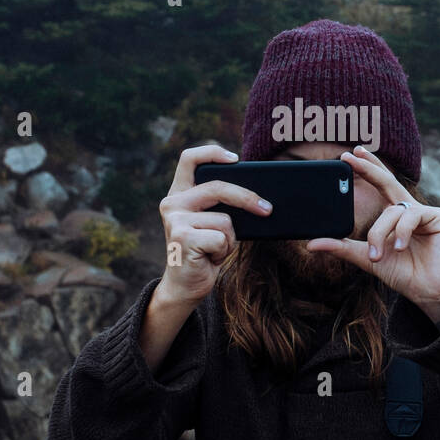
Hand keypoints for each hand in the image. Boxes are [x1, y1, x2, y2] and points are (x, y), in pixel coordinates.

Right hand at [157, 144, 271, 302]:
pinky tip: (209, 258)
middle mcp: (172, 203)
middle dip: (247, 198)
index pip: (189, 159)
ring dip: (229, 239)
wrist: (185, 286)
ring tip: (215, 249)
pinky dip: (223, 251)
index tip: (235, 158)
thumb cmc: (205, 252)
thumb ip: (221, 205)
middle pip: (218, 187)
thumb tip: (259, 197)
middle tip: (267, 208)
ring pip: (225, 219)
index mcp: (179, 194)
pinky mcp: (182, 238)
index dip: (212, 152)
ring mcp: (175, 220)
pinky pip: (221, 238)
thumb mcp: (212, 223)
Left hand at [306, 146, 439, 319]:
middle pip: (387, 182)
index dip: (368, 168)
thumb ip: (342, 248)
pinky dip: (401, 231)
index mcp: (396, 215)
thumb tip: (311, 244)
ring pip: (393, 210)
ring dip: (381, 232)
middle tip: (351, 156)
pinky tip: (399, 248)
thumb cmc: (403, 274)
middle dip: (369, 168)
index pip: (380, 185)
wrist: (428, 293)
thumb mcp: (367, 258)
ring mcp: (426, 212)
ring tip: (378, 254)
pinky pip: (412, 215)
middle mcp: (410, 209)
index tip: (350, 154)